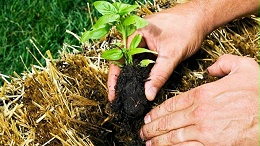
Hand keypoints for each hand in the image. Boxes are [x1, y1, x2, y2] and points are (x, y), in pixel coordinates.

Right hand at [107, 2, 210, 100]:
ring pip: (133, 60)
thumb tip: (148, 94)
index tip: (113, 93)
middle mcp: (136, 35)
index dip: (114, 78)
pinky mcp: (151, 42)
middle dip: (121, 78)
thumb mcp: (172, 55)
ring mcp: (143, 38)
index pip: (119, 58)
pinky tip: (142, 79)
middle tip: (119, 96)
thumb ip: (159, 76)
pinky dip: (141, 69)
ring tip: (129, 90)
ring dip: (132, 74)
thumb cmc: (187, 28)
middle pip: (123, 60)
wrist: (201, 17)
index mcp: (136, 33)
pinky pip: (141, 57)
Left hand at [140, 54, 259, 145]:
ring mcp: (204, 131)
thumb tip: (211, 68)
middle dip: (152, 128)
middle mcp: (199, 112)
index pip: (172, 104)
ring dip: (158, 141)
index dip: (157, 112)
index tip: (149, 117)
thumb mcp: (245, 68)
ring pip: (173, 137)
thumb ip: (224, 63)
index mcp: (203, 94)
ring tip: (148, 142)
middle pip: (168, 122)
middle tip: (143, 132)